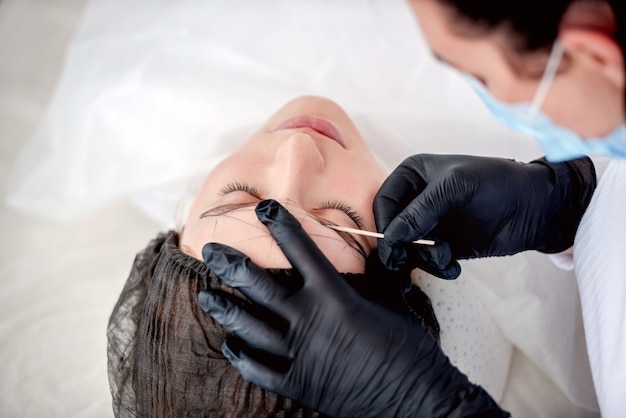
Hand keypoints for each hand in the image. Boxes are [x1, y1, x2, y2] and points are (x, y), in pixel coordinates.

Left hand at [199, 199, 507, 416]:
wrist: (416, 398)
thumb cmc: (409, 346)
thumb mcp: (391, 299)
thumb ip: (368, 276)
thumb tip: (365, 255)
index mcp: (333, 294)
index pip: (299, 249)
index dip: (279, 225)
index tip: (262, 208)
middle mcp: (308, 320)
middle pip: (257, 286)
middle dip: (229, 264)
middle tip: (210, 250)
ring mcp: (299, 354)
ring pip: (248, 326)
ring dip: (224, 308)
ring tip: (205, 296)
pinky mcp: (298, 384)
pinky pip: (257, 369)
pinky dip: (240, 355)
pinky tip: (230, 344)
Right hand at [374, 154, 595, 278]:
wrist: (534, 208)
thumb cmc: (496, 184)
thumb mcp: (453, 189)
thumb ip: (419, 212)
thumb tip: (391, 239)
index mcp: (413, 175)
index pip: (383, 201)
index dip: (384, 224)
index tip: (392, 244)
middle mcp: (416, 199)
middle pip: (390, 228)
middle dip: (401, 246)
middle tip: (404, 262)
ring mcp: (429, 223)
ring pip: (406, 248)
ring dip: (423, 258)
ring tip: (445, 257)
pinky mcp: (443, 244)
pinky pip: (425, 261)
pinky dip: (437, 267)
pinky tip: (453, 266)